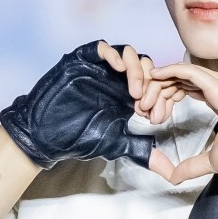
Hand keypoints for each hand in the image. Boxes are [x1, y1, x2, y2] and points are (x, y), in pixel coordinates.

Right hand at [0, 40, 171, 169]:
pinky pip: (103, 47)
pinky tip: (119, 69)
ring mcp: (101, 68)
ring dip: (137, 70)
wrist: (49, 135)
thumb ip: (143, 151)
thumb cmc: (80, 138)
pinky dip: (114, 54)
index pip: (154, 83)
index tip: (153, 118)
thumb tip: (168, 171)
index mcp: (128, 94)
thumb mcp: (118, 143)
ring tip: (135, 92)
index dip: (159, 97)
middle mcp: (117, 78)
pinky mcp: (83, 60)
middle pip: (146, 65)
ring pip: (129, 54)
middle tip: (144, 104)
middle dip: (151, 83)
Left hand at [147, 63, 217, 183]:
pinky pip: (189, 72)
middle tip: (142, 107)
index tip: (151, 112)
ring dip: (161, 84)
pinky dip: (170, 72)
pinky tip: (156, 77)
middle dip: (160, 90)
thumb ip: (191, 165)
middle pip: (182, 79)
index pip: (188, 87)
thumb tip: (173, 176)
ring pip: (183, 74)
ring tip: (144, 98)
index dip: (167, 96)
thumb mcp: (211, 159)